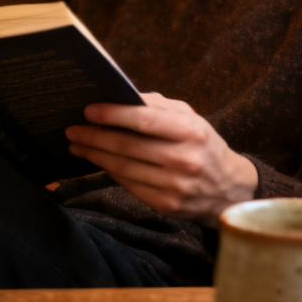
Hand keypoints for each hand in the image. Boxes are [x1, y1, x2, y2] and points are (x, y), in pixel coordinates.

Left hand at [65, 93, 257, 225]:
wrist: (229, 189)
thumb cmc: (202, 144)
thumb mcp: (189, 117)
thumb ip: (156, 106)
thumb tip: (120, 96)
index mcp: (191, 131)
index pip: (144, 120)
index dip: (113, 114)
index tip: (88, 110)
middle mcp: (185, 160)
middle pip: (128, 146)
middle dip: (94, 136)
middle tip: (72, 129)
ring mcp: (175, 186)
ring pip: (124, 167)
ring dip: (95, 155)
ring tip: (78, 145)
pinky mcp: (166, 205)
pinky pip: (129, 185)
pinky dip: (110, 171)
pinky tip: (98, 161)